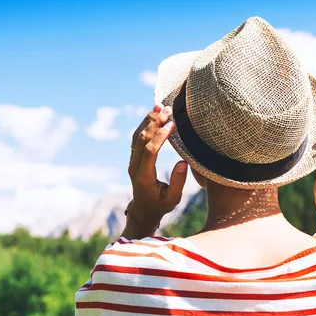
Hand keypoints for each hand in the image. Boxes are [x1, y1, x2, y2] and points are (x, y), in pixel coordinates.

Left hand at [127, 104, 188, 225]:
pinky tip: (155, 114)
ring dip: (148, 120)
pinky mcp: (134, 157)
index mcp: (144, 177)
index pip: (150, 151)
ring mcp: (132, 161)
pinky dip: (145, 124)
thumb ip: (177, 182)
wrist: (144, 210)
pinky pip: (137, 137)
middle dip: (154, 122)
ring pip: (137, 136)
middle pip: (141, 140)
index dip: (161, 136)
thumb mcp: (173, 199)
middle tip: (168, 110)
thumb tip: (183, 162)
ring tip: (161, 106)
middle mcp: (134, 167)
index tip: (173, 124)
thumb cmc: (161, 205)